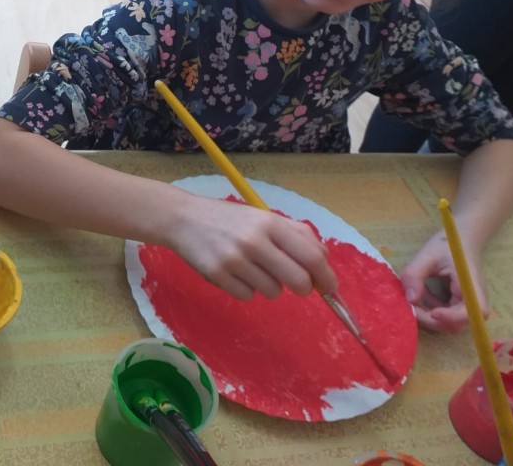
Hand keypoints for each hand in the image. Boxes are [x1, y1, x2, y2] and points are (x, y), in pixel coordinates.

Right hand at [170, 194, 336, 300]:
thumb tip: (323, 257)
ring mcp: (234, 259)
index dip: (326, 276)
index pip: (310, 255)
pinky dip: (246, 289)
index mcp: (269, 222)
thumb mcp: (261, 216)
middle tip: (297, 285)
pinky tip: (234, 273)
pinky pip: (248, 295)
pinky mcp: (218, 275)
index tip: (330, 287)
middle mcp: (254, 241)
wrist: (182, 219)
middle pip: (298, 280)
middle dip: (303, 288)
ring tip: (253, 268)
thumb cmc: (227, 218)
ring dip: (269, 285)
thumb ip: (294, 232)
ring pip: (273, 291)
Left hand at [401, 231, 486, 332]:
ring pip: (450, 324)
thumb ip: (415, 275)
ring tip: (415, 298)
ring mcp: (469, 306)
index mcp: (471, 287)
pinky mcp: (461, 306)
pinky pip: (447, 317)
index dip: (451, 317)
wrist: (462, 241)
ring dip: (430, 316)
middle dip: (432, 320)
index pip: (470, 312)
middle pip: (458, 324)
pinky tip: (424, 294)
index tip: (432, 312)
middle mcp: (474, 301)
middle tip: (410, 308)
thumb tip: (410, 299)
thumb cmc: (447, 245)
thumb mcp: (427, 256)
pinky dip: (432, 310)